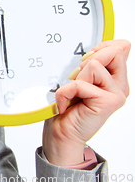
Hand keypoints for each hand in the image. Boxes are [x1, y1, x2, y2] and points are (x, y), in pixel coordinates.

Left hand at [42, 39, 129, 165]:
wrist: (62, 134)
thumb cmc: (67, 107)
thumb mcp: (78, 79)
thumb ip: (90, 64)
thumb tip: (98, 47)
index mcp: (115, 78)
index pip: (119, 48)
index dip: (100, 47)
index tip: (85, 59)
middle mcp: (120, 86)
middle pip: (113, 51)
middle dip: (88, 61)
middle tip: (77, 80)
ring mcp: (116, 94)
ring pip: (94, 65)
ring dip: (75, 78)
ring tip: (73, 94)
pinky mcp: (108, 102)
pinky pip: (80, 84)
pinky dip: (65, 92)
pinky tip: (65, 104)